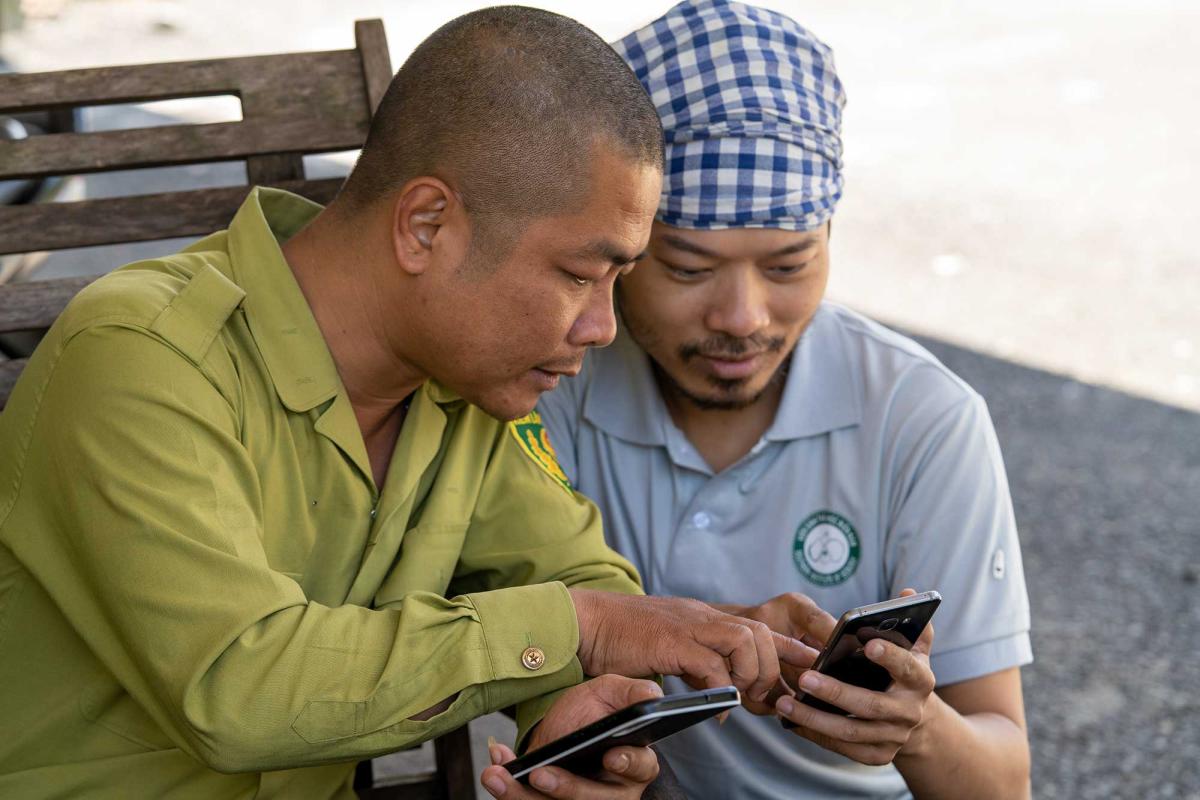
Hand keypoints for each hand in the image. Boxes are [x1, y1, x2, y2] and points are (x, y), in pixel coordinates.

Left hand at [480, 675, 661, 798]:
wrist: (560, 721)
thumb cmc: (591, 710)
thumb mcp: (610, 692)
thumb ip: (631, 693)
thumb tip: (652, 697)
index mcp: (635, 762)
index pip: (640, 768)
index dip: (627, 764)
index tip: (611, 755)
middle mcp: (613, 790)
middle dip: (567, 789)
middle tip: (540, 774)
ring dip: (524, 796)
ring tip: (500, 775)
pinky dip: (510, 792)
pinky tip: (497, 770)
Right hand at [570, 590, 817, 707]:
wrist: (586, 621)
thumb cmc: (621, 638)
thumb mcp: (669, 649)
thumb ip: (696, 663)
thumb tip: (717, 688)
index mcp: (704, 617)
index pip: (758, 624)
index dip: (788, 646)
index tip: (808, 666)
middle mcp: (703, 616)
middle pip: (761, 630)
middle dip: (773, 667)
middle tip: (760, 696)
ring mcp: (689, 625)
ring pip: (746, 640)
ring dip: (751, 674)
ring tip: (739, 697)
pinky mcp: (672, 641)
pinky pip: (712, 664)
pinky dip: (721, 690)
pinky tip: (715, 709)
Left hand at [774, 589, 937, 765]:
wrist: (914, 717)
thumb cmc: (902, 670)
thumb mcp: (913, 646)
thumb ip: (909, 620)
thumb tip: (906, 593)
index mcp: (920, 679)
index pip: (907, 667)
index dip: (890, 656)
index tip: (867, 643)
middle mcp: (909, 711)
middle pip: (871, 705)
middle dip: (836, 692)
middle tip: (804, 677)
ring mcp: (893, 736)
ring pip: (851, 731)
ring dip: (815, 717)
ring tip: (784, 702)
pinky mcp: (877, 755)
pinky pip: (843, 748)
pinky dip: (816, 735)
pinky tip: (792, 720)